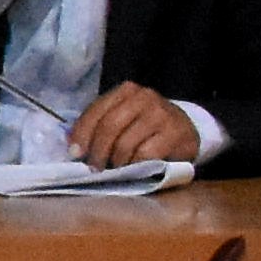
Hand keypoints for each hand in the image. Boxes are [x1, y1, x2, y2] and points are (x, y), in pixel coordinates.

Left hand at [69, 83, 198, 172]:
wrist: (187, 129)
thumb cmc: (146, 127)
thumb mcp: (124, 119)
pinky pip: (145, 154)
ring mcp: (161, 114)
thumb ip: (100, 126)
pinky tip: (135, 168)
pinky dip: (136, 165)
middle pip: (109, 126)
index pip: (96, 111)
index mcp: (126, 91)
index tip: (75, 154)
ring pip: (126, 143)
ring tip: (116, 168)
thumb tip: (73, 147)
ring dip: (116, 161)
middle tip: (95, 168)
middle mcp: (144, 97)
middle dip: (97, 151)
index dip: (82, 134)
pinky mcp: (174, 133)